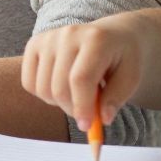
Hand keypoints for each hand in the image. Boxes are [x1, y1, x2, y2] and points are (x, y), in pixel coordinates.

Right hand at [20, 18, 147, 134]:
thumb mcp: (131, 77)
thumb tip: (103, 118)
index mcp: (96, 39)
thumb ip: (117, 98)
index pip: (80, 78)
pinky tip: (61, 86)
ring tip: (76, 95)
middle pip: (59, 86)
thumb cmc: (122, 58)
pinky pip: (29, 83)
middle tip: (87, 113)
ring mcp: (48, 38)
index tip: (86, 126)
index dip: (82, 106)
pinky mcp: (34, 44)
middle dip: (72, 109)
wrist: (112, 34)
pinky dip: (43, 94)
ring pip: (42, 88)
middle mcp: (68, 34)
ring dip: (58, 103)